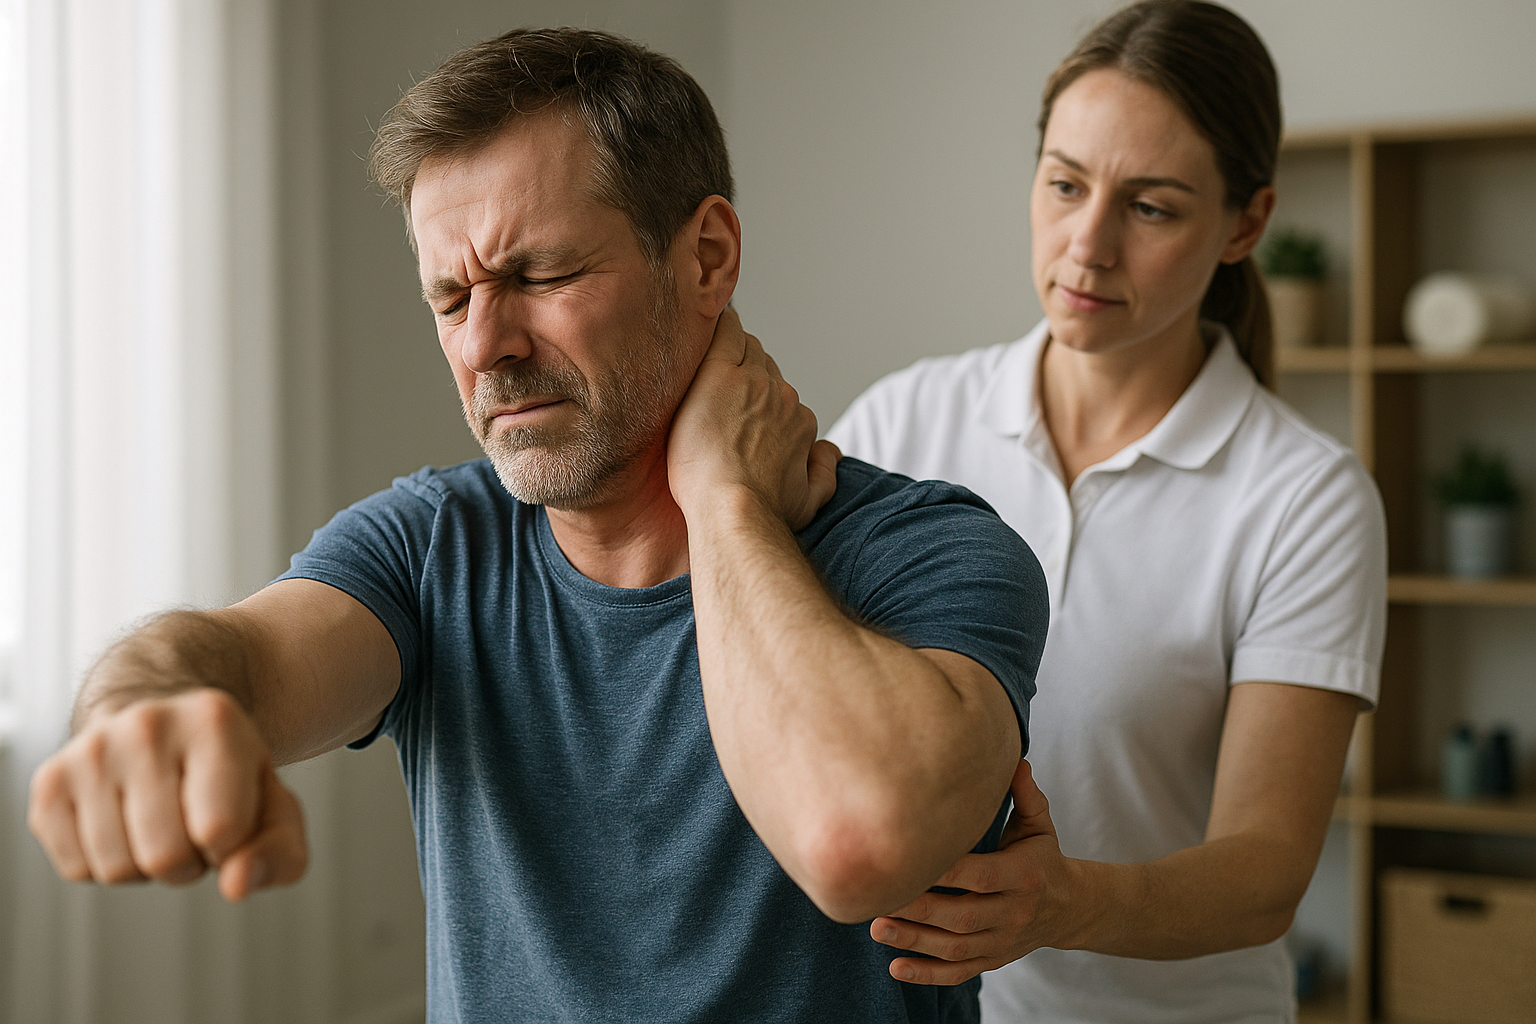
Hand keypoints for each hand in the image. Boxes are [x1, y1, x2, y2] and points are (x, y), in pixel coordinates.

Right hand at [28, 687, 308, 901]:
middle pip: (166, 856)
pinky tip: (122, 824)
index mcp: (213, 721)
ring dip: (146, 868)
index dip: (230, 848)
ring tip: (159, 822)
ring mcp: (91, 750)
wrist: (165, 726)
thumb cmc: (227, 777)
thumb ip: (279, 854)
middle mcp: (147, 725)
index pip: (221, 829)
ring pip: (117, 869)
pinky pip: (77, 869)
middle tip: (192, 826)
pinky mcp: (49, 781)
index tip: (231, 822)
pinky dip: (106, 865)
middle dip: (189, 863)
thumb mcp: (274, 807)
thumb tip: (237, 886)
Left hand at [668, 309, 839, 530]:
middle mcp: (781, 395)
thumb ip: (825, 471)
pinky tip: (710, 321)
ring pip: (746, 348)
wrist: (733, 510)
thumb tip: (830, 451)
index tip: (741, 411)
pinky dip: (721, 325)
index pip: (781, 396)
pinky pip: (725, 333)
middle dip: (747, 373)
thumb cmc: (765, 512)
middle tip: (722, 390)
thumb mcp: (810, 500)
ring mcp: (751, 381)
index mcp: (800, 420)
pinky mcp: (719, 375)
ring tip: (711, 362)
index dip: (760, 401)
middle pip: (765, 367)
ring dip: (733, 351)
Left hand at [870, 759, 1070, 984]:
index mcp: (1023, 876)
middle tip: (879, 898)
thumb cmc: (1042, 856)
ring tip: (877, 928)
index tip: (912, 859)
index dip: (949, 870)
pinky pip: (959, 972)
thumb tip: (1013, 757)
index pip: (982, 875)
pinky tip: (896, 968)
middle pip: (963, 916)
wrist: (1070, 907)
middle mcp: (1013, 912)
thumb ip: (1025, 794)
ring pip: (956, 947)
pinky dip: (928, 974)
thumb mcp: (1040, 824)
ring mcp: (1002, 941)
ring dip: (915, 941)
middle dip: (920, 909)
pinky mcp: (992, 960)